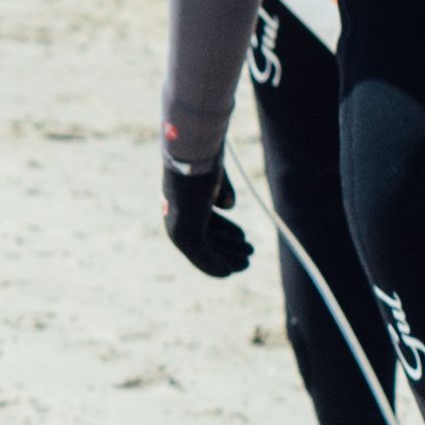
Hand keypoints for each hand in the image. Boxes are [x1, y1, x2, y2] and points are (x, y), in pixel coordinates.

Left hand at [160, 154, 252, 281]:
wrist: (193, 152)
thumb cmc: (203, 157)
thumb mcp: (214, 174)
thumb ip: (220, 190)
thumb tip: (228, 206)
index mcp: (179, 201)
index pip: (203, 223)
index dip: (225, 232)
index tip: (243, 238)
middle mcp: (175, 216)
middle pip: (205, 239)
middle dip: (227, 248)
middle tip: (248, 254)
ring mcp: (178, 227)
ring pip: (205, 250)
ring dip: (227, 258)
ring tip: (247, 261)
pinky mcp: (186, 234)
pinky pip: (202, 257)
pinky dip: (215, 266)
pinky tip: (229, 272)